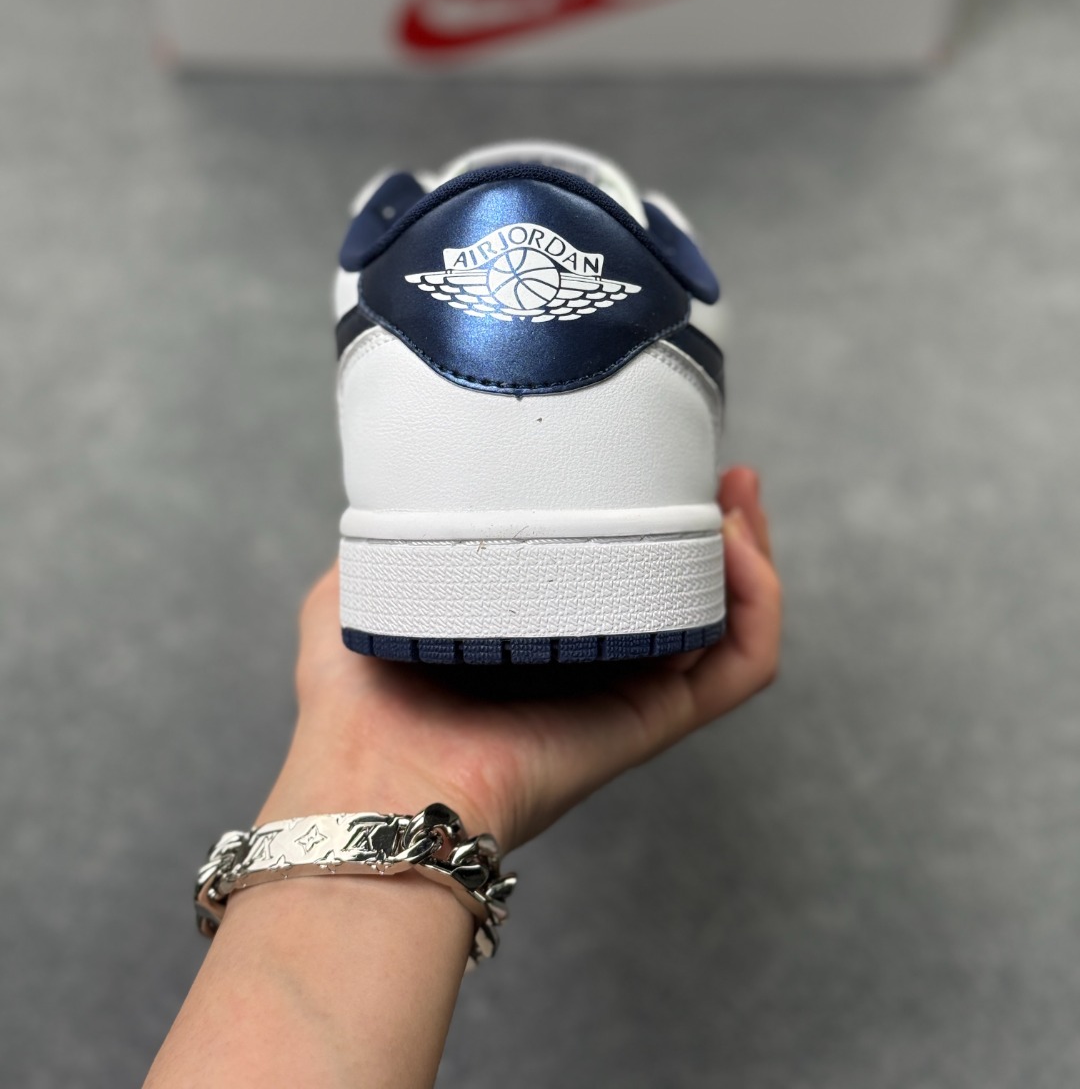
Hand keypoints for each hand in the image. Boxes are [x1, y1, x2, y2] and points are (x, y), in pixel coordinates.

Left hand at [260, 466, 780, 850]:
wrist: (371, 783)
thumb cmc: (353, 702)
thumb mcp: (361, 584)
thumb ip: (389, 532)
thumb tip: (409, 481)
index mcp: (538, 630)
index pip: (618, 567)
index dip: (650, 513)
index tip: (656, 457)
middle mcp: (594, 661)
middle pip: (688, 591)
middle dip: (718, 527)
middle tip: (721, 473)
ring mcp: (630, 692)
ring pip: (728, 623)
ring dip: (750, 556)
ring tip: (738, 499)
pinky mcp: (653, 722)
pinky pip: (739, 667)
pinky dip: (760, 608)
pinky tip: (739, 551)